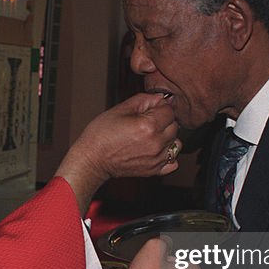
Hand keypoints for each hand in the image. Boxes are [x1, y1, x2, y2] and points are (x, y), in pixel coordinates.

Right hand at [55, 93, 178, 212]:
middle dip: (164, 121)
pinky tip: (156, 150)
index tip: (149, 110)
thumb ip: (143, 100)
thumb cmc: (101, 134)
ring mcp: (156, 158)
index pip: (169, 110)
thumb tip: (159, 98)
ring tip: (151, 137)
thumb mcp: (119, 109)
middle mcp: (156, 143)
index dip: (159, 107)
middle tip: (146, 122)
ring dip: (167, 138)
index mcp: (148, 125)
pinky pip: (173, 162)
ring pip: (176, 143)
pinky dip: (168, 156)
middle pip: (174, 126)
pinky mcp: (154, 170)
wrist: (92, 160)